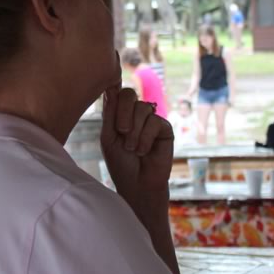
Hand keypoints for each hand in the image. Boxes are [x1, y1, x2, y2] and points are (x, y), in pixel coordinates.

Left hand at [100, 85, 174, 204]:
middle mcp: (135, 114)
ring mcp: (150, 120)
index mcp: (119, 114)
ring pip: (142, 108)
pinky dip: (145, 137)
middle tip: (121, 131)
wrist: (137, 184)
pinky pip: (155, 121)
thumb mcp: (108, 137)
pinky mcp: (164, 129)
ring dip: (134, 130)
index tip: (110, 90)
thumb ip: (110, 114)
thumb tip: (111, 89)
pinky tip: (143, 151)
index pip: (116, 93)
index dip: (113, 90)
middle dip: (123, 112)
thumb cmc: (120, 163)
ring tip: (131, 148)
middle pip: (129, 94)